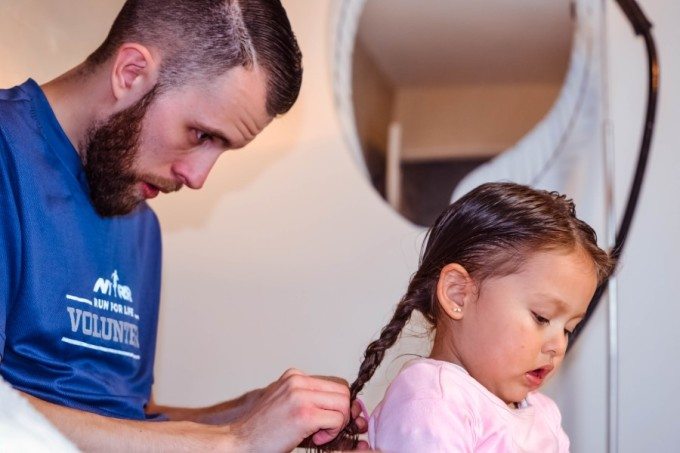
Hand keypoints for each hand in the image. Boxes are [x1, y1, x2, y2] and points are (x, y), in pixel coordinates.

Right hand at [228, 368, 353, 451]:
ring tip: (318, 433)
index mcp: (294, 376)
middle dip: (341, 413)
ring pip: (344, 404)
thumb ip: (309, 398)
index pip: (334, 384)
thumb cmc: (262, 429)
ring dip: (337, 424)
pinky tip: (314, 438)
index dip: (337, 405)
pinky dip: (331, 433)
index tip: (328, 420)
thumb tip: (342, 404)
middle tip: (325, 429)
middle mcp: (298, 381)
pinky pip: (337, 420)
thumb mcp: (286, 402)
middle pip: (343, 392)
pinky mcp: (305, 414)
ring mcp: (301, 396)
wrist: (240, 442)